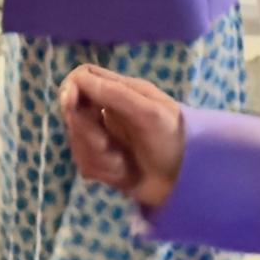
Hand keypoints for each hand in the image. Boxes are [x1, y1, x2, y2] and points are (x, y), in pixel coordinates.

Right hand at [59, 66, 187, 211]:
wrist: (190, 182)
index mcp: (121, 91)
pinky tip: (124, 174)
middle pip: (73, 113)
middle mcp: (109, 111)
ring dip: (97, 156)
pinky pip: (86, 164)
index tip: (73, 106)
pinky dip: (103, 171)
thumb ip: (116, 95)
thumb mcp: (150, 113)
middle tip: (108, 147)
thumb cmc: (175, 140)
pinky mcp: (104, 162)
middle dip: (87, 134)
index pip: (82, 78)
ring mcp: (105, 137)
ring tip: (123, 164)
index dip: (70, 89)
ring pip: (77, 142)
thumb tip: (78, 81)